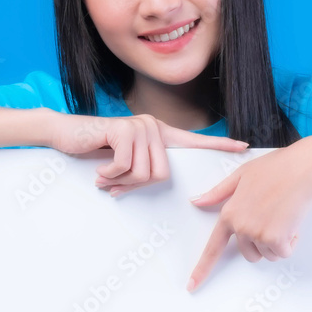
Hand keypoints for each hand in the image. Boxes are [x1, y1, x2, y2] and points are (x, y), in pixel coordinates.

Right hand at [51, 113, 249, 195]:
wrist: (66, 134)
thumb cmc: (96, 152)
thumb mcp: (125, 164)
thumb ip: (144, 169)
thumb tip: (155, 181)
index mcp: (160, 135)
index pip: (195, 141)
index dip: (220, 146)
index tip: (244, 147)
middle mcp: (154, 127)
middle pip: (161, 174)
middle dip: (134, 186)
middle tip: (114, 181)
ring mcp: (140, 125)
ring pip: (143, 173)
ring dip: (119, 181)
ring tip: (105, 173)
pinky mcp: (123, 129)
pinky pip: (126, 167)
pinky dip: (110, 174)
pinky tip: (99, 167)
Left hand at [186, 142, 311, 290]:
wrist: (303, 170)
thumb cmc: (276, 168)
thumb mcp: (241, 175)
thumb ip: (218, 192)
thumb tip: (196, 201)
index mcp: (229, 213)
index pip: (213, 248)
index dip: (202, 269)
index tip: (192, 285)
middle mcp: (240, 226)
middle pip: (249, 254)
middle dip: (262, 243)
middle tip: (273, 220)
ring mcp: (257, 233)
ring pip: (268, 254)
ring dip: (278, 242)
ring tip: (283, 217)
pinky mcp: (276, 239)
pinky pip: (284, 252)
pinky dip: (291, 242)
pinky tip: (292, 221)